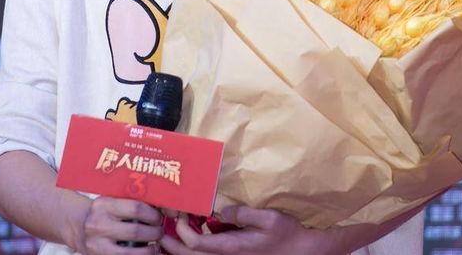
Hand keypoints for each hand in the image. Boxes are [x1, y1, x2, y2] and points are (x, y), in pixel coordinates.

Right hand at [75, 196, 162, 254]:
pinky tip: (146, 254)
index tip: (159, 217)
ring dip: (149, 251)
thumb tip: (160, 206)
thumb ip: (130, 201)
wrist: (77, 225)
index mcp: (104, 205)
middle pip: (136, 231)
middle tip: (160, 232)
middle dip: (154, 233)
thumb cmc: (102, 211)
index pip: (135, 208)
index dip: (152, 214)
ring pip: (131, 253)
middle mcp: (99, 225)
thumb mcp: (111, 200)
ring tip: (156, 246)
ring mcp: (97, 245)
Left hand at [159, 206, 332, 254]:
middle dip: (174, 246)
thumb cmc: (287, 235)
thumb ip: (243, 214)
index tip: (177, 217)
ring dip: (182, 250)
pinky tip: (190, 238)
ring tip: (169, 235)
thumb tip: (219, 210)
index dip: (183, 234)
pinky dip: (195, 250)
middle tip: (160, 231)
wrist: (301, 253)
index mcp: (233, 247)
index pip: (198, 245)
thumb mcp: (268, 218)